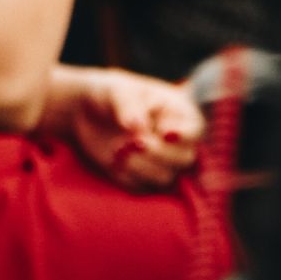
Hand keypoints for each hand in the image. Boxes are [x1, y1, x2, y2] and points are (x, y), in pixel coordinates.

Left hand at [53, 68, 202, 190]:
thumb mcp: (117, 91)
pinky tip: (113, 162)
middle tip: (133, 142)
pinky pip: (142, 187)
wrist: (86, 111)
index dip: (184, 136)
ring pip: (165, 178)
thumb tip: (137, 127)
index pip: (194, 131)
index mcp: (178, 114)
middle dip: (158, 153)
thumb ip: (129, 106)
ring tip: (118, 151)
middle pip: (184, 159)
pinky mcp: (141, 176)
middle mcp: (175, 142)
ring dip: (141, 167)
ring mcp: (159, 162)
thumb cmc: (109, 94)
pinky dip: (127, 177)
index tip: (164, 133)